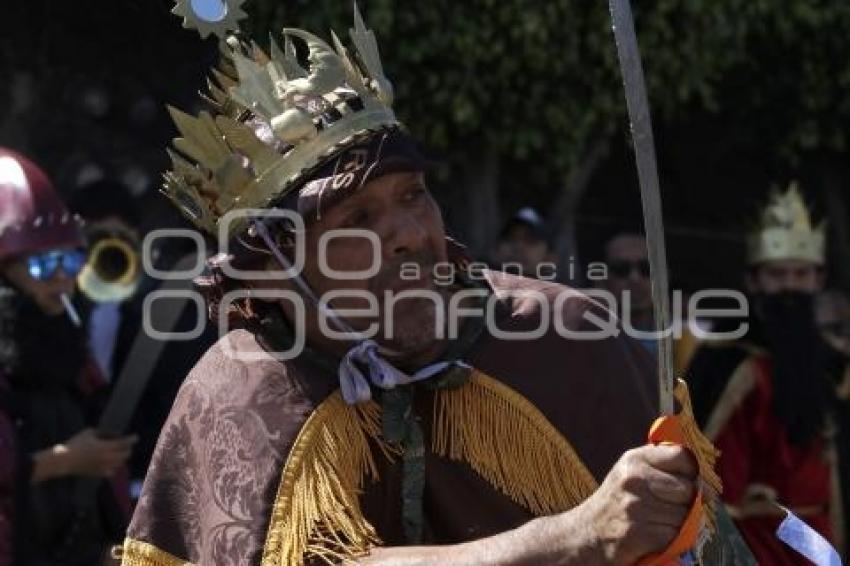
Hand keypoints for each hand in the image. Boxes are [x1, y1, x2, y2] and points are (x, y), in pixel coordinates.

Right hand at [55, 428, 136, 477]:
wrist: (63, 460)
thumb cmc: (76, 443)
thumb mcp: (90, 432)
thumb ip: (105, 432)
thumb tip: (116, 435)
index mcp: (105, 447)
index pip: (124, 443)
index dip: (131, 439)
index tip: (136, 436)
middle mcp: (107, 458)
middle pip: (125, 454)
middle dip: (128, 448)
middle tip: (126, 444)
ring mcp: (103, 467)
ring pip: (120, 464)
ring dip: (122, 457)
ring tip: (119, 452)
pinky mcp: (98, 474)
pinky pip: (112, 472)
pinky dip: (114, 467)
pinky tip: (111, 463)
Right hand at [570, 445, 697, 564]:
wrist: (585, 536)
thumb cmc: (617, 503)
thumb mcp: (632, 473)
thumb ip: (663, 466)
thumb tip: (707, 484)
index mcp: (634, 459)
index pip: (682, 456)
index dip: (692, 473)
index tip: (687, 484)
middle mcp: (633, 479)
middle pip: (688, 489)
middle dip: (685, 503)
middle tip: (666, 509)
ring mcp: (634, 506)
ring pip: (684, 516)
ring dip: (677, 524)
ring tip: (655, 523)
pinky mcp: (637, 533)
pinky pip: (675, 535)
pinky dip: (669, 540)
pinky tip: (652, 536)